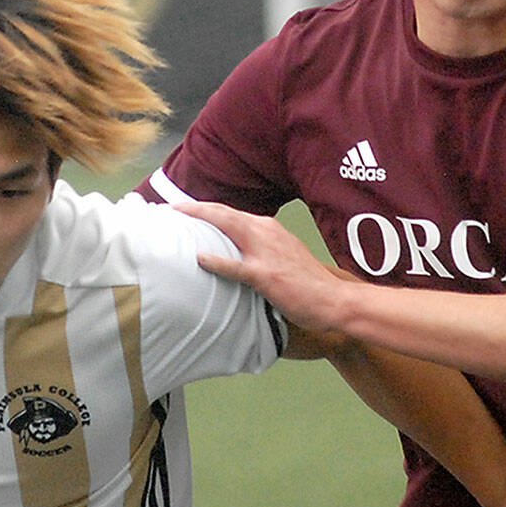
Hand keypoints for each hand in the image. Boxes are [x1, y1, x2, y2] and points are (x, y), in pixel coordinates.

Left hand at [175, 201, 344, 331]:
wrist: (333, 299)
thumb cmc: (308, 283)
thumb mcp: (285, 255)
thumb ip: (263, 249)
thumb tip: (238, 252)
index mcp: (270, 229)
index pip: (233, 213)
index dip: (209, 209)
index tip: (187, 208)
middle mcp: (267, 233)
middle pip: (226, 213)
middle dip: (198, 208)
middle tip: (172, 207)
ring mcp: (266, 253)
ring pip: (228, 227)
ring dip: (202, 219)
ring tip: (177, 218)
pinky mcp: (266, 275)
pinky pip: (236, 266)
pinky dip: (216, 260)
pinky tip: (199, 258)